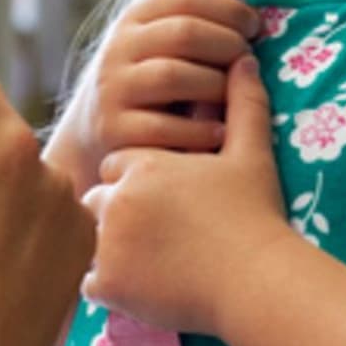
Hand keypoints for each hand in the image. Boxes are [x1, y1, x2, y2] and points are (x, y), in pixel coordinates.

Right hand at [46, 0, 259, 193]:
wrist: (94, 135)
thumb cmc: (149, 87)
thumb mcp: (158, 48)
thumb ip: (193, 29)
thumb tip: (254, 20)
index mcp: (134, 19)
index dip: (228, 9)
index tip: (254, 27)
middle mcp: (118, 49)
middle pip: (184, 33)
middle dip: (228, 45)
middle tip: (249, 61)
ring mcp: (112, 89)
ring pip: (173, 75)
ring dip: (216, 86)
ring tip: (235, 97)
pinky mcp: (113, 130)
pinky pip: (163, 127)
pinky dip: (199, 130)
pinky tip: (220, 133)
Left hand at [81, 57, 292, 336]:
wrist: (255, 278)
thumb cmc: (255, 214)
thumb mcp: (251, 153)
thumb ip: (243, 103)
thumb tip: (244, 59)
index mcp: (143, 164)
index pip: (118, 165)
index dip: (139, 180)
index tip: (165, 198)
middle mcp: (117, 199)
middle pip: (98, 200)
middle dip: (119, 213)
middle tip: (156, 233)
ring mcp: (107, 243)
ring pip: (90, 240)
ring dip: (111, 248)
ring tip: (149, 260)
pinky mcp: (108, 284)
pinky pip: (90, 283)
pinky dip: (111, 285)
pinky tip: (142, 285)